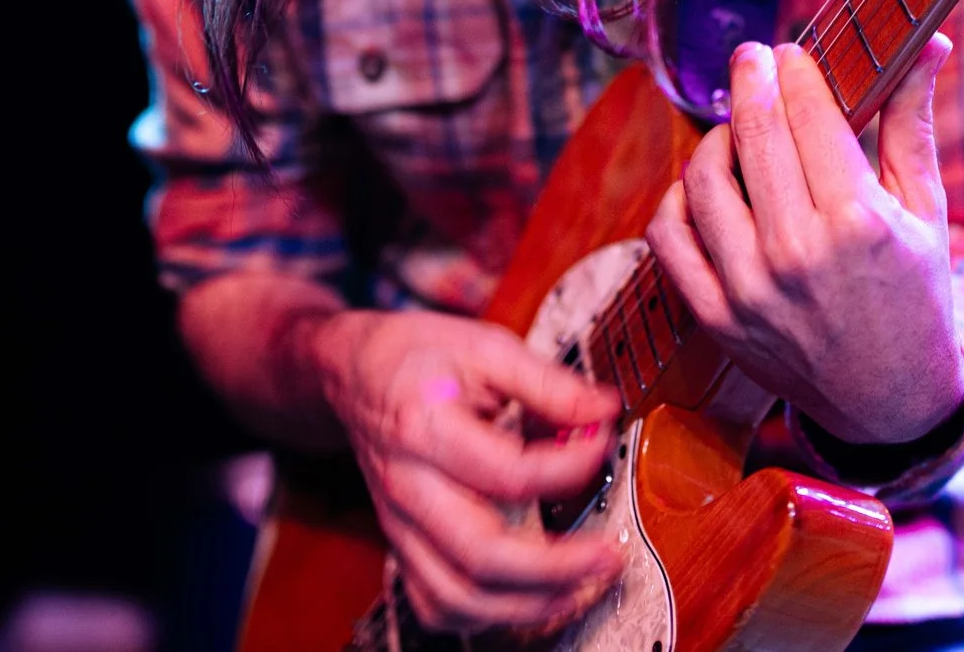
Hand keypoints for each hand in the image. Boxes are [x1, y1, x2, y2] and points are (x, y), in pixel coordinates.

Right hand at [312, 308, 622, 632]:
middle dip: (555, 567)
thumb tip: (602, 410)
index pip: (509, 472)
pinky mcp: (403, 545)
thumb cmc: (418, 357)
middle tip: (607, 555)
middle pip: (481, 554)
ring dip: (526, 605)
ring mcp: (401, 525)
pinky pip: (435, 605)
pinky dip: (484, 616)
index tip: (601, 443)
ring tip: (580, 588)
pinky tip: (527, 599)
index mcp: (425, 428)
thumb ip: (547, 382)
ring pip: (457, 596)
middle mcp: (409, 487)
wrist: (356, 373)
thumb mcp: (485, 347)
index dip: (570, 466)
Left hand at [645, 36, 963, 446]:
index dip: (795, 68)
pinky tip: (705, 186)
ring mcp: (749, 289)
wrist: (890, 400)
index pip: (809, 114)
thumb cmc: (915, 295)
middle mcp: (797, 254)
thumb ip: (913, 122)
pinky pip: (668, 236)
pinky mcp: (716, 317)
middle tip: (754, 58)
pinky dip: (677, 199)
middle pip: (753, 133)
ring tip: (738, 129)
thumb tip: (929, 41)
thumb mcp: (926, 210)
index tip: (792, 51)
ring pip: (703, 177)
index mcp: (858, 222)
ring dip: (717, 137)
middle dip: (751, 78)